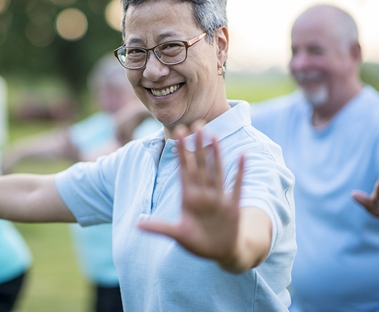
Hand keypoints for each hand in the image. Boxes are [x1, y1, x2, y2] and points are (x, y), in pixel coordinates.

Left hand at [137, 126, 244, 267]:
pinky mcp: (232, 206)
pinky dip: (239, 172)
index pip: (184, 170)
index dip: (181, 152)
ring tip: (214, 135)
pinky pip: (236, 186)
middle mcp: (203, 194)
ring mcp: (218, 198)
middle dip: (198, 146)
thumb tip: (136, 224)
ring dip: (215, 154)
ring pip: (216, 171)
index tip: (178, 133)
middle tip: (197, 124)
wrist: (222, 253)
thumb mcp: (177, 234)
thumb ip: (159, 228)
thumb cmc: (198, 243)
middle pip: (200, 165)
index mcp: (188, 198)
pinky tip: (242, 156)